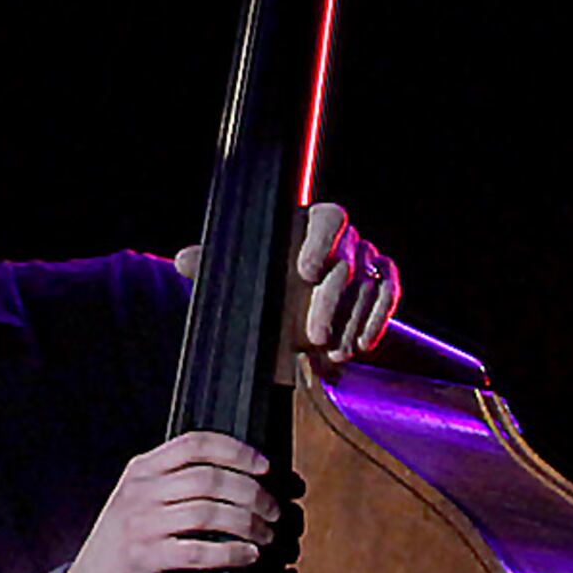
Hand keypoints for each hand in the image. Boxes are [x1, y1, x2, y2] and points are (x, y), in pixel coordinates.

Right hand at [50, 431, 278, 572]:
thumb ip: (172, 484)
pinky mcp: (143, 558)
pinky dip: (231, 552)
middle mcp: (139, 491)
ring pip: (208, 511)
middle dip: (252, 493)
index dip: (236, 451)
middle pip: (209, 478)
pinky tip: (248, 556)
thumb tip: (235, 479)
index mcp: (141, 470)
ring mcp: (140, 524)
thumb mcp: (137, 503)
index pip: (194, 444)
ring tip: (267, 535)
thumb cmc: (121, 547)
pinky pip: (198, 551)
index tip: (265, 466)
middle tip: (275, 510)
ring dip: (248, 523)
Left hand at [166, 199, 401, 368]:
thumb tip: (184, 260)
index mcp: (307, 223)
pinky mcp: (384, 281)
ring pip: (369, 285)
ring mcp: (367, 259)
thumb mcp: (238, 280)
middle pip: (346, 262)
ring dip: (352, 322)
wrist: (291, 318)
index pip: (327, 219)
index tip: (306, 271)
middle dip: (330, 303)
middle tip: (314, 337)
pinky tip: (360, 345)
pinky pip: (387, 295)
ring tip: (333, 353)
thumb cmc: (264, 288)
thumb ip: (214, 266)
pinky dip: (375, 321)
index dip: (319, 241)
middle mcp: (343, 238)